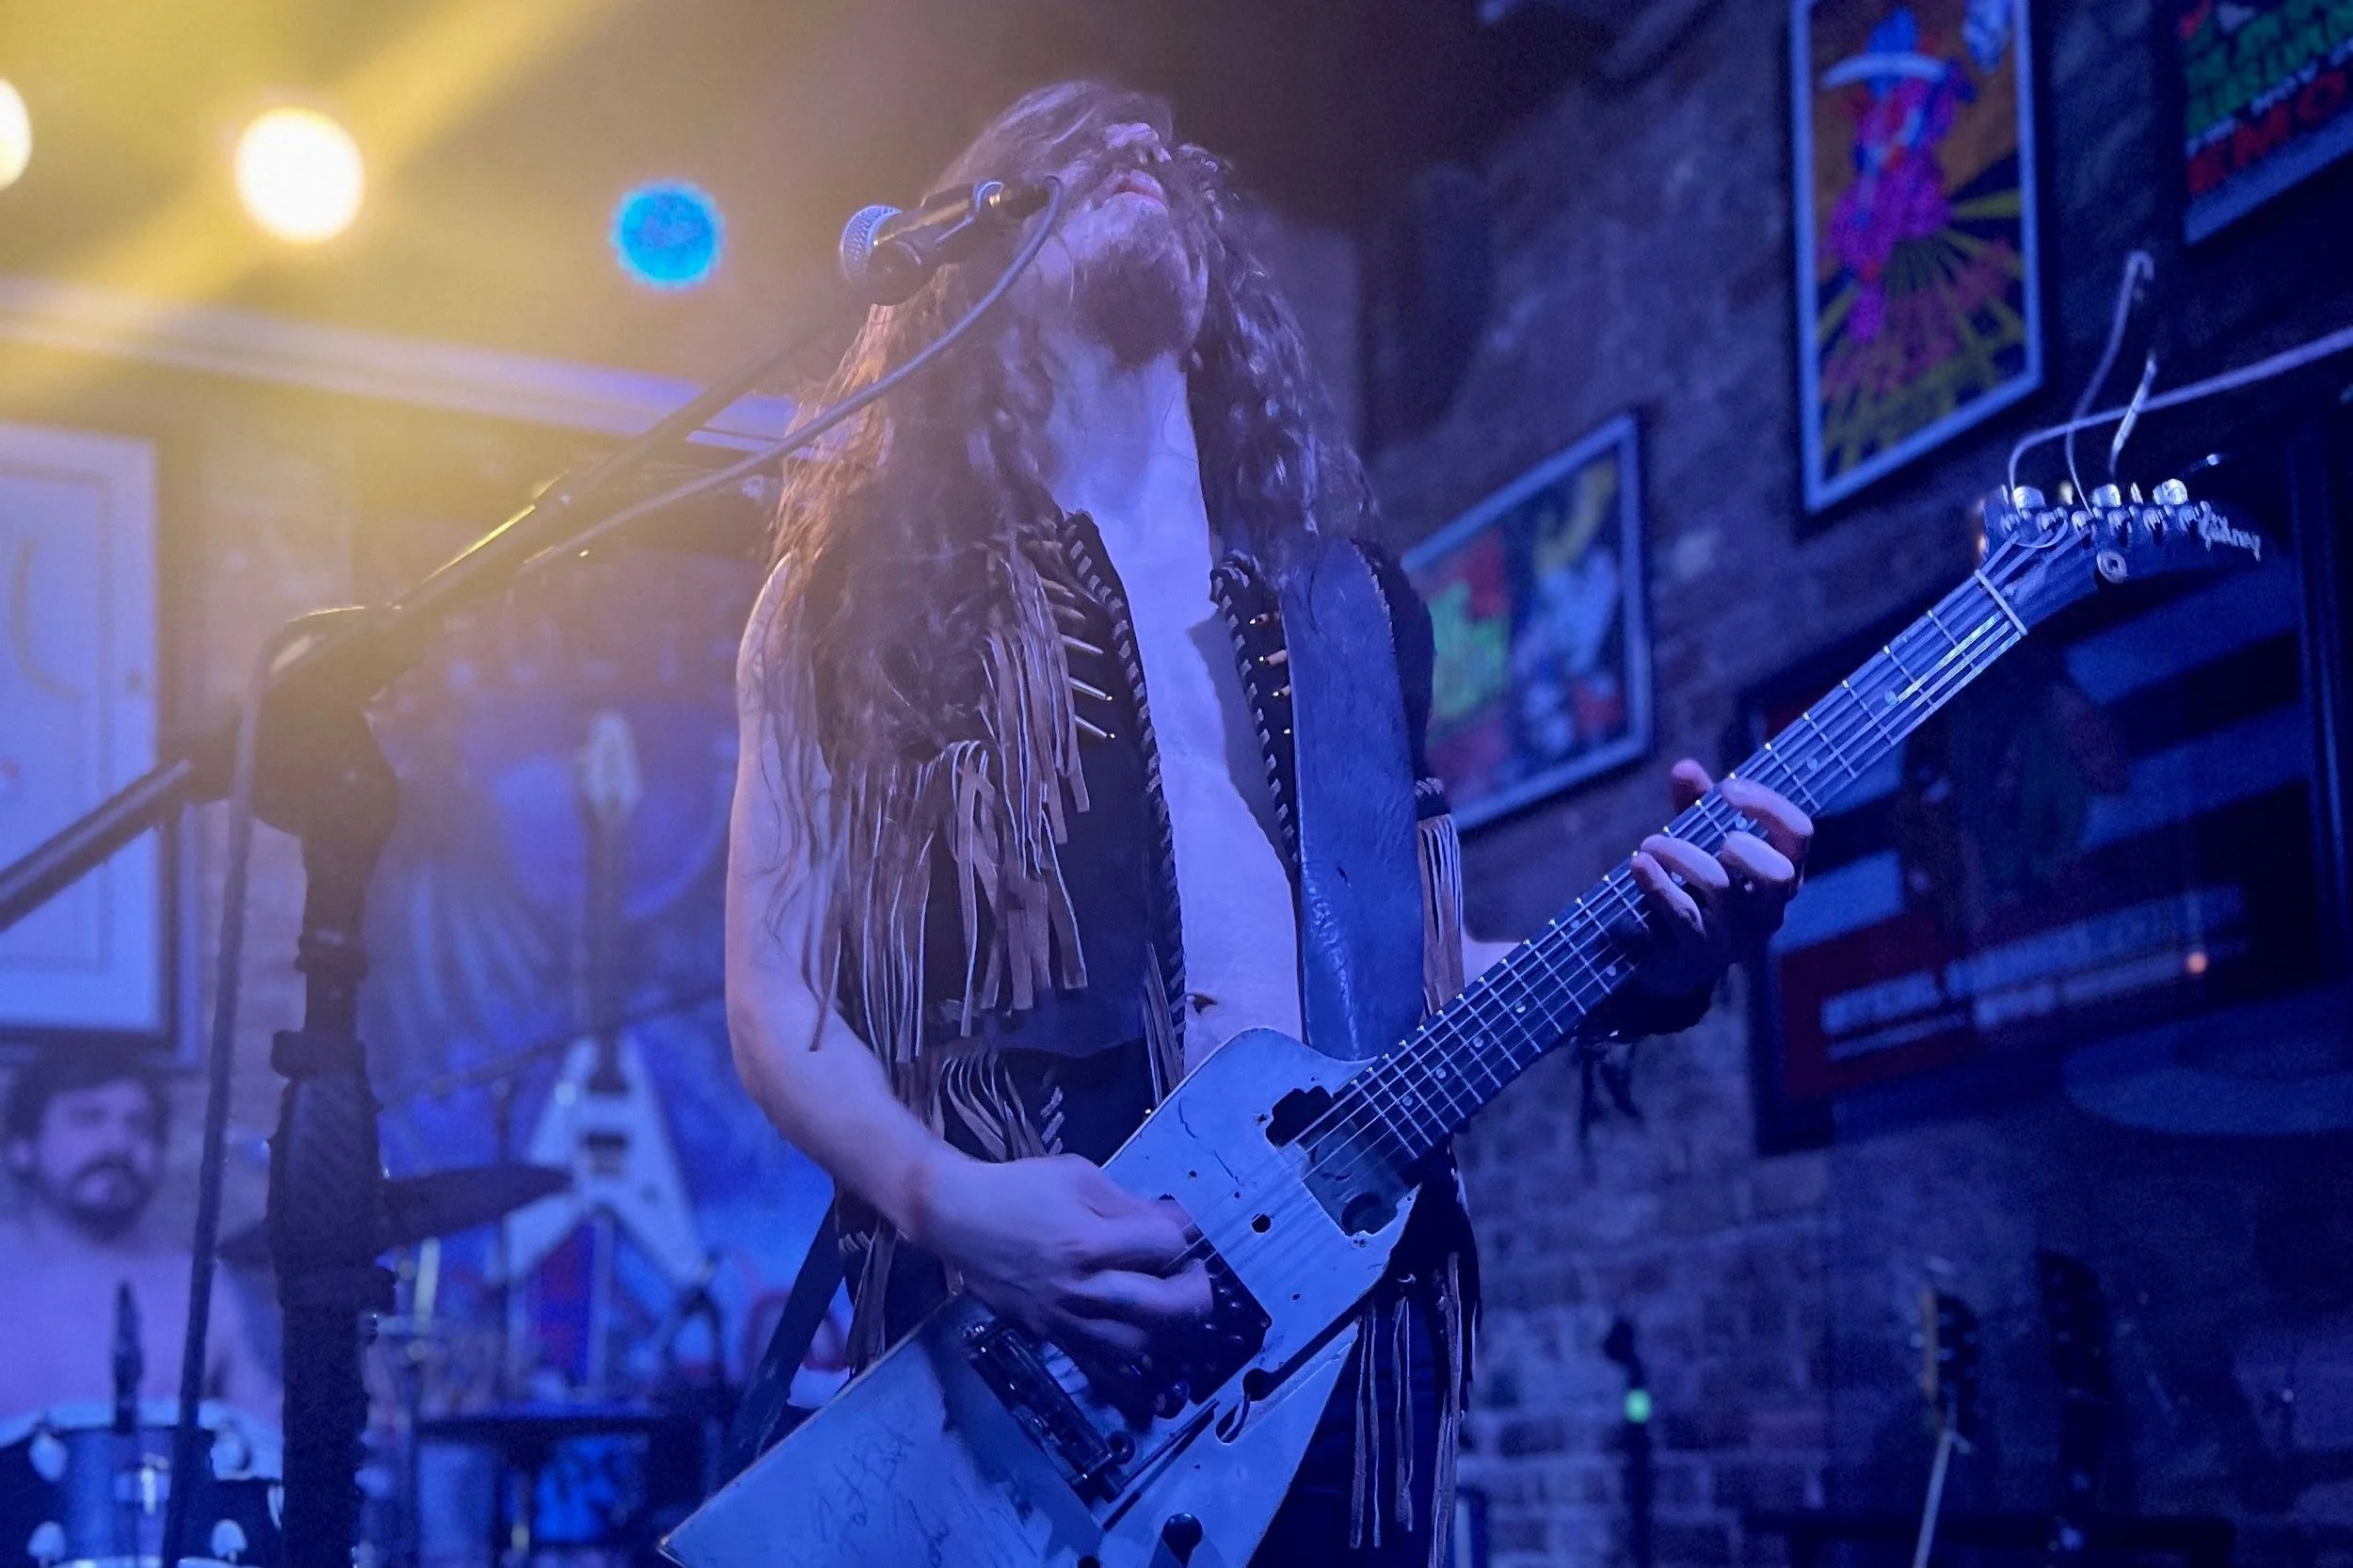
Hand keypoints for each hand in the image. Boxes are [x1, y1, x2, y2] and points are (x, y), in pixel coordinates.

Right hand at [910, 1152, 1210, 1358]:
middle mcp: (1082, 1289)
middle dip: (1197, 1293)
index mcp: (1090, 1241)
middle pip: (1166, 1309)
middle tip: (1196, 1277)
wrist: (958, 1219)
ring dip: (1168, 1329)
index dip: (1183, 1237)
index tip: (1178, 1230)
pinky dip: (1132, 1358)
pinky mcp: (1052, 1336)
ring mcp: (1067, 1319)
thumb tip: (1176, 1224)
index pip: (1166, 1248)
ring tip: (1170, 1305)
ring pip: (1140, 1346)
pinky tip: (1143, 1337)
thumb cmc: (1019, 1189)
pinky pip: (1102, 1365)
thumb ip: (1130, 1203)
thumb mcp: (1079, 1176)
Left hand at [1627, 759, 1811, 996]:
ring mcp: (1735, 936)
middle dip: (1739, 844)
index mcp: (1781, 874)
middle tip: (1703, 834)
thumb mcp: (1698, 842)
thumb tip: (1685, 768)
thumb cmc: (1692, 888)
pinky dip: (1657, 883)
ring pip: (1720, 886)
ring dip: (1680, 854)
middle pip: (1778, 873)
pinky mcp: (1698, 954)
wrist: (1666, 958)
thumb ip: (1696, 806)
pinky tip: (1638, 865)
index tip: (1728, 788)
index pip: (1799, 834)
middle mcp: (1768, 909)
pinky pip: (1682, 913)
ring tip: (1650, 845)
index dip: (1768, 806)